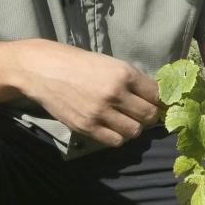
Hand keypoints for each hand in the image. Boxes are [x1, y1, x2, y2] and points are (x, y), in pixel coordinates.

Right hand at [16, 40, 160, 147]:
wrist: (44, 70)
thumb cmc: (78, 63)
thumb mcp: (109, 63)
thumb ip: (130, 79)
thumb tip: (154, 95)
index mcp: (124, 73)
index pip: (157, 95)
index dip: (160, 100)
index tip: (157, 103)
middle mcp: (115, 93)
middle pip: (149, 115)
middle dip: (150, 115)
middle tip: (143, 113)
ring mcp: (101, 112)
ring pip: (135, 131)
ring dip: (134, 127)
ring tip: (126, 120)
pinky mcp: (87, 127)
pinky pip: (115, 141)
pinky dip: (118, 136)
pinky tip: (112, 127)